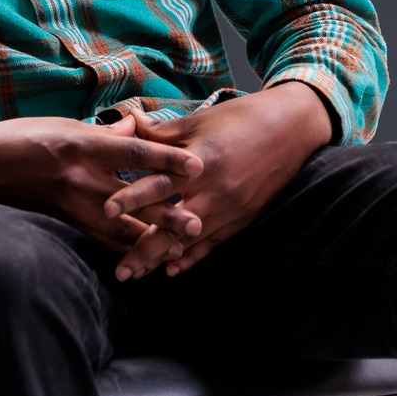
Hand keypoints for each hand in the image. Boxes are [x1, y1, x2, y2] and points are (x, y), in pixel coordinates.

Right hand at [0, 115, 204, 253]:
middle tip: (198, 223)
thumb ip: (104, 134)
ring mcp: (69, 204)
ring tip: (178, 249)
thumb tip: (138, 129)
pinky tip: (141, 260)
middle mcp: (78, 177)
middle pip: (133, 199)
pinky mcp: (60, 223)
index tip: (197, 166)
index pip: (133, 153)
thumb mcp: (63, 125)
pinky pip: (97, 241)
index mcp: (81, 144)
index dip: (167, 160)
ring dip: (149, 240)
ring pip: (118, 229)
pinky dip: (121, 250)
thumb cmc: (18, 137)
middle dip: (166, 214)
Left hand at [106, 83, 331, 280]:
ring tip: (137, 276)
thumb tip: (128, 123)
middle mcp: (213, 191)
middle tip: (119, 270)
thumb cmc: (240, 119)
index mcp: (199, 163)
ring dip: (161, 260)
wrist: (290, 130)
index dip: (132, 198)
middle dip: (143, 250)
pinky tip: (171, 270)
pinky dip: (191, 258)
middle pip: (171, 226)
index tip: (106, 211)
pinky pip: (212, 244)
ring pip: (189, 242)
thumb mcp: (199, 120)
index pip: (159, 185)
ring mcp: (228, 209)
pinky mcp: (240, 219)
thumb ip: (162, 131)